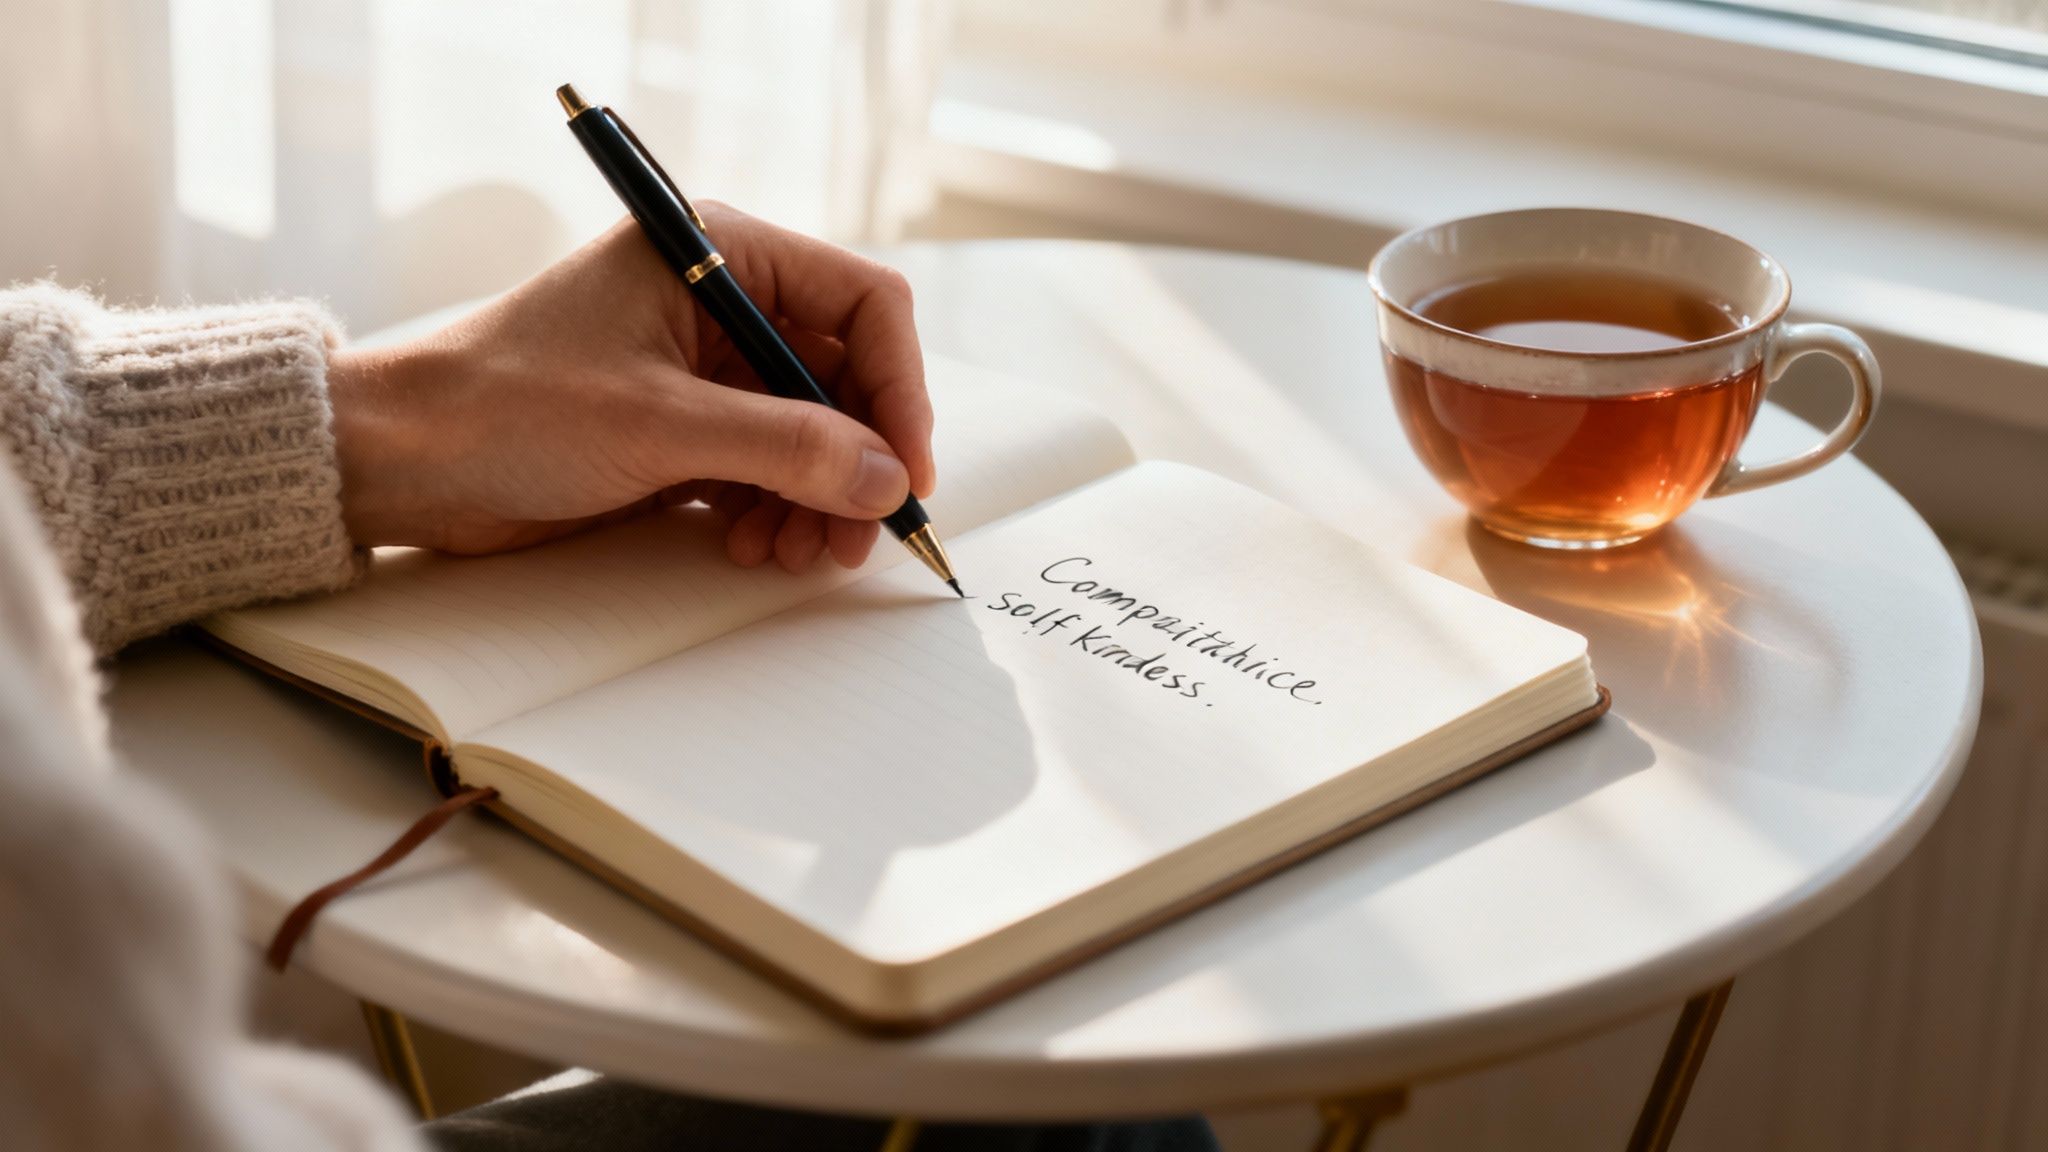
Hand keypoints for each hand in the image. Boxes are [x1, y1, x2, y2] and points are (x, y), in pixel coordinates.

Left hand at [326, 204, 934, 571]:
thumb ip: (785, 447)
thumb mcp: (657, 423)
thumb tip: (885, 480)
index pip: (863, 303)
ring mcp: (702, 372)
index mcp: (717, 253)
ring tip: (796, 555)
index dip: (900, 388)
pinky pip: (765, 471)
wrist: (402, 462)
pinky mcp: (681, 432)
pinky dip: (775, 513)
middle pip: (843, 378)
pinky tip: (752, 549)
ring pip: (811, 434)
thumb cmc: (504, 406)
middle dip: (857, 462)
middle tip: (858, 537)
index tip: (906, 471)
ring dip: (818, 500)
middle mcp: (719, 304)